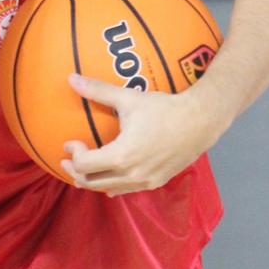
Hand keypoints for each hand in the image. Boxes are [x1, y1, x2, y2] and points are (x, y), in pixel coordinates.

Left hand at [59, 74, 223, 195]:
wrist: (200, 121)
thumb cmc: (164, 109)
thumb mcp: (128, 98)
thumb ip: (97, 90)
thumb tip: (71, 79)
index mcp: (122, 156)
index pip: (85, 166)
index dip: (73, 155)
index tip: (70, 142)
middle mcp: (132, 175)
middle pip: (92, 183)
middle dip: (76, 172)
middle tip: (68, 160)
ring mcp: (145, 182)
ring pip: (109, 189)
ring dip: (93, 180)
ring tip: (84, 168)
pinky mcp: (156, 182)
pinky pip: (127, 189)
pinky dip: (112, 184)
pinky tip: (109, 177)